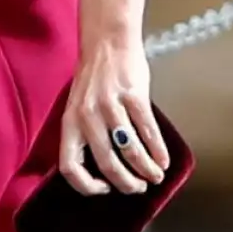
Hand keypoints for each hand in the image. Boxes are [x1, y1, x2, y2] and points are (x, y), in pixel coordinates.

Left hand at [59, 0, 168, 202]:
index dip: (87, 186)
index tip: (104, 189)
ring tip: (155, 176)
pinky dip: (158, 151)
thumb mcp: (79, 108)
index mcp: (69, 123)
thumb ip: (85, 135)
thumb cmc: (94, 79)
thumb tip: (104, 171)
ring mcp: (110, 106)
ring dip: (146, 170)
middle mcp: (86, 116)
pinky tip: (163, 160)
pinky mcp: (133, 95)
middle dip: (126, 183)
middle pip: (106, 163)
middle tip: (138, 189)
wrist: (108, 42)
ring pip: (129, 151)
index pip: (70, 167)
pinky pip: (147, 131)